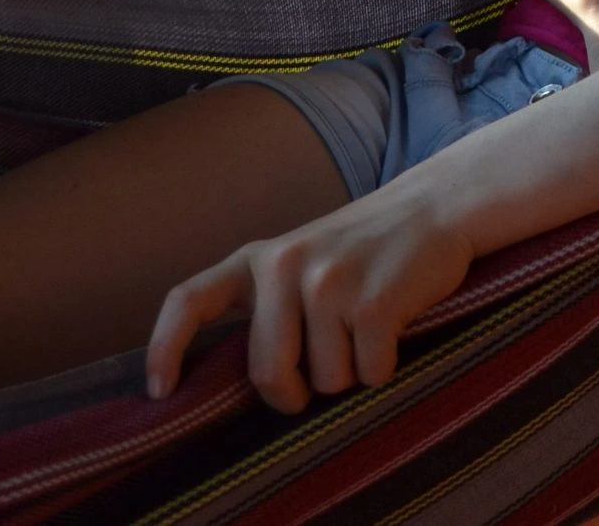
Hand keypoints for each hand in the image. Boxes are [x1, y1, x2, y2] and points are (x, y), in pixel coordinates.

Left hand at [144, 186, 473, 411]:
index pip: (189, 299)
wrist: (438, 206)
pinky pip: (369, 373)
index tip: (160, 392)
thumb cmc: (367, 247)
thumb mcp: (305, 258)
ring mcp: (329, 284)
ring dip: (351, 373)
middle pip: (267, 373)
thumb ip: (269, 304)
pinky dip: (385, 367)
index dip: (165, 348)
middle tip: (318, 381)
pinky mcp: (373, 303)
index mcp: (259, 258)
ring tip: (368, 328)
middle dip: (293, 394)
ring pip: (326, 380)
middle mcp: (285, 267)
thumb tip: (236, 383)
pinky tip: (396, 328)